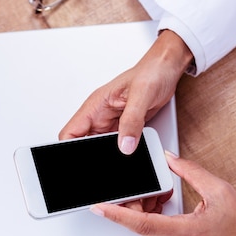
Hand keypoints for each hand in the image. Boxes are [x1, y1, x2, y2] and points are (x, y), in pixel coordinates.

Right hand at [58, 30, 192, 153]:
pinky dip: (122, 152)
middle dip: (90, 156)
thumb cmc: (152, 72)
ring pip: (101, 148)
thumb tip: (125, 145)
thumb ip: (132, 121)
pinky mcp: (126, 128)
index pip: (70, 133)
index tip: (75, 161)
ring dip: (109, 155)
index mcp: (95, 106)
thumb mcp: (142, 95)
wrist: (167, 69)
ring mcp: (113, 123)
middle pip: (84, 144)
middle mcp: (101, 116)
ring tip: (120, 159)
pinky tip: (130, 155)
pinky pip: (119, 145)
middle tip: (104, 165)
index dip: (68, 149)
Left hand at [90, 153, 235, 235]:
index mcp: (184, 231)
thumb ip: (190, 172)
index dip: (118, 214)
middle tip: (110, 191)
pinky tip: (156, 198)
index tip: (99, 206)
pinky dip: (150, 213)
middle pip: (139, 225)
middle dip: (122, 208)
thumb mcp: (218, 189)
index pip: (142, 223)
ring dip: (137, 210)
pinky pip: (156, 228)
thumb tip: (169, 159)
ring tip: (136, 190)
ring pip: (146, 227)